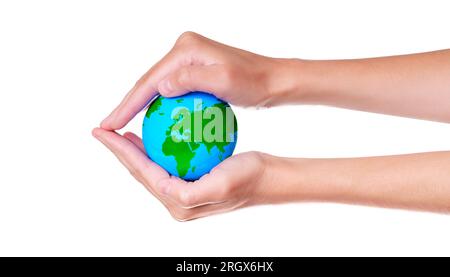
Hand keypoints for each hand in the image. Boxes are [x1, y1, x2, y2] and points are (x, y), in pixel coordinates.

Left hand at [92, 128, 268, 220]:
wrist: (266, 178)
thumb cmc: (246, 179)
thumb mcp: (217, 187)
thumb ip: (186, 193)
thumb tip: (159, 186)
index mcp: (178, 203)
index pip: (142, 173)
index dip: (120, 151)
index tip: (102, 131)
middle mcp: (176, 202)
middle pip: (140, 172)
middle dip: (120, 152)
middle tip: (103, 130)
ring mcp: (182, 194)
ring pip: (150, 169)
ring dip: (135, 151)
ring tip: (123, 133)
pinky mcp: (190, 184)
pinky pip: (166, 164)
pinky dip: (156, 149)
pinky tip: (156, 134)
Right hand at [100, 31, 295, 130]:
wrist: (273, 78)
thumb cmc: (254, 81)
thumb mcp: (226, 80)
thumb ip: (191, 80)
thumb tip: (159, 87)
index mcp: (185, 49)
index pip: (149, 80)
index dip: (127, 104)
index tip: (110, 125)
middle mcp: (183, 51)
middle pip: (148, 82)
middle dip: (127, 105)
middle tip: (108, 128)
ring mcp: (188, 61)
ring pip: (158, 88)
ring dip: (140, 107)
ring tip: (123, 129)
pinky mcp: (196, 72)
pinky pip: (172, 92)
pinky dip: (161, 108)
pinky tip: (154, 126)